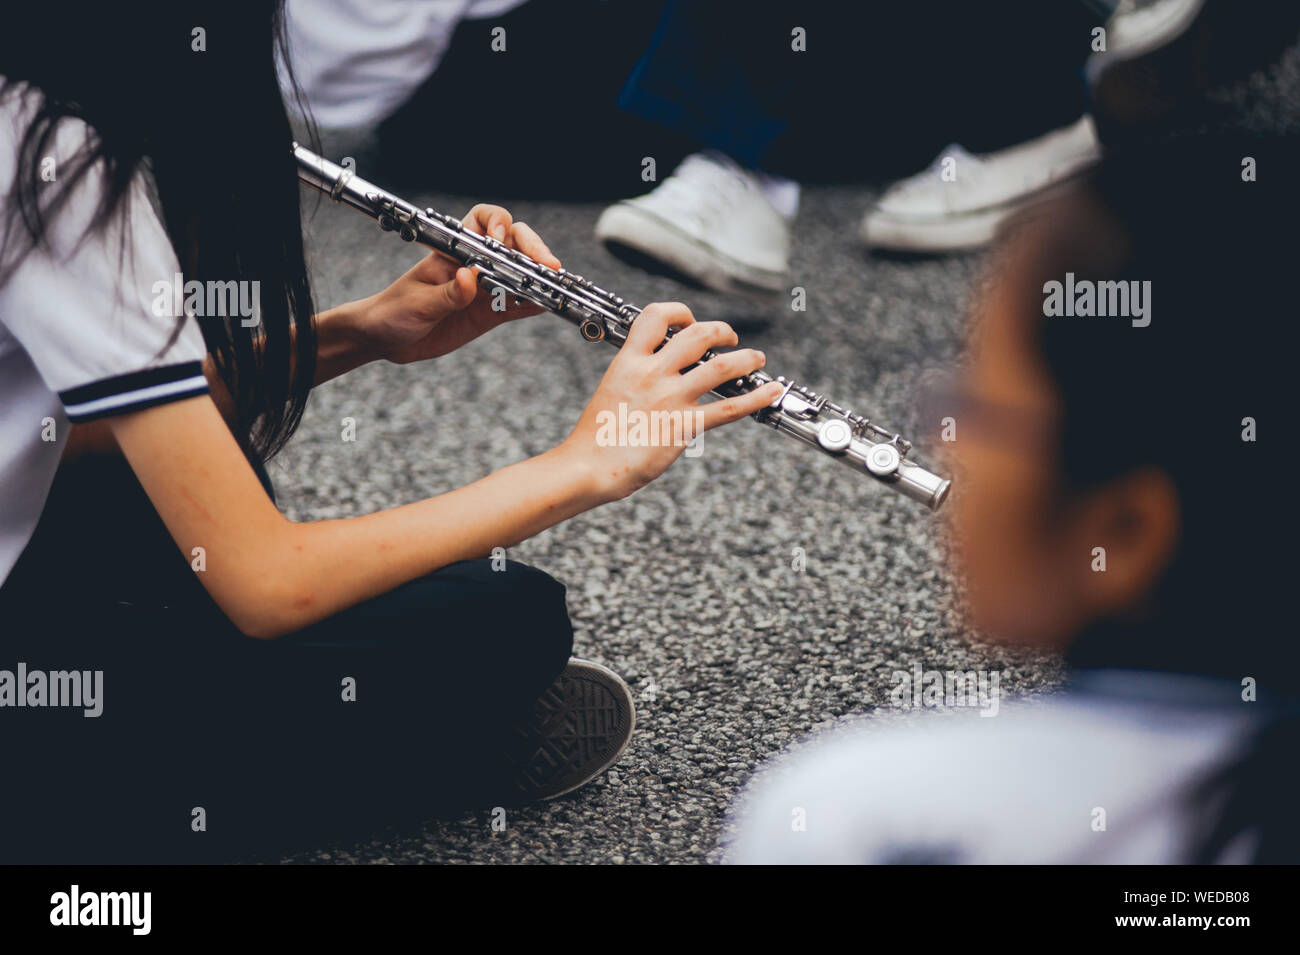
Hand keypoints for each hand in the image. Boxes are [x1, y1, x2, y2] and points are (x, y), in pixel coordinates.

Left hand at [360, 204, 560, 364]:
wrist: (385, 339)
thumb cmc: (393, 311)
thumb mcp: (417, 303)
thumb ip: (447, 293)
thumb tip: (470, 277)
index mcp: (453, 251)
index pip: (482, 221)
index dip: (497, 223)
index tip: (501, 240)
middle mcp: (474, 264)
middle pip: (513, 245)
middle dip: (533, 250)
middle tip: (548, 266)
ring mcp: (485, 289)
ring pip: (521, 275)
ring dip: (540, 279)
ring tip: (555, 287)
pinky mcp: (490, 313)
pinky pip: (518, 306)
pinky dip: (534, 305)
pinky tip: (547, 306)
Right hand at [558, 302, 784, 501]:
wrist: (587, 467)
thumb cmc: (595, 437)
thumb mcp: (610, 390)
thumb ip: (634, 377)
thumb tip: (654, 375)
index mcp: (629, 361)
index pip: (655, 316)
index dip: (679, 312)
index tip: (689, 321)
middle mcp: (652, 374)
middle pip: (697, 334)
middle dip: (720, 330)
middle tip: (730, 338)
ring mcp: (670, 398)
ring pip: (721, 366)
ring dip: (746, 358)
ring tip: (757, 358)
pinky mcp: (684, 426)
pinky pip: (729, 408)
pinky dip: (756, 397)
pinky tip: (771, 392)